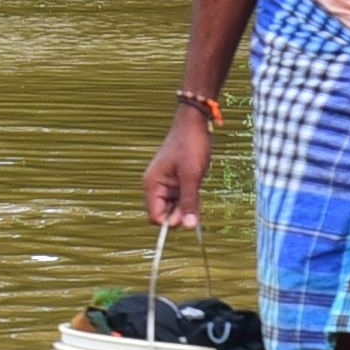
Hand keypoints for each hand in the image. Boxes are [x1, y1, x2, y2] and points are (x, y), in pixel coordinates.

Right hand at [145, 108, 212, 229]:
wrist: (195, 123)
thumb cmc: (190, 145)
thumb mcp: (191, 176)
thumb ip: (189, 202)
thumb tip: (190, 227)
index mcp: (152, 185)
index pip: (156, 217)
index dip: (172, 220)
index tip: (189, 212)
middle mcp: (155, 186)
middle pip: (165, 214)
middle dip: (181, 212)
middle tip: (196, 197)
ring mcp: (165, 183)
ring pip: (175, 207)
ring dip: (187, 203)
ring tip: (196, 185)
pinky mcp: (175, 181)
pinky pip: (181, 198)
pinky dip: (190, 197)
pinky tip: (196, 184)